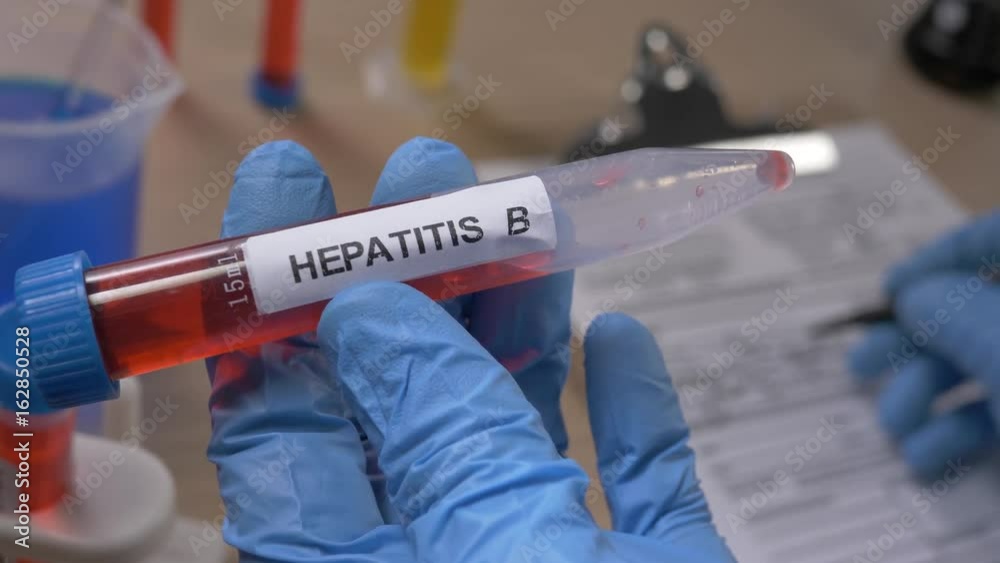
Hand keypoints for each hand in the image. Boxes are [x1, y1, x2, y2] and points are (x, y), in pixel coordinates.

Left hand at [205, 138, 732, 560]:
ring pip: (514, 427)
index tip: (289, 191)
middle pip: (404, 401)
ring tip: (532, 228)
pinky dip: (634, 411)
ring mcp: (547, 561)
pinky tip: (627, 342)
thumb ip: (438, 431)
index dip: (273, 300)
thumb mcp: (497, 540)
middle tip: (429, 183)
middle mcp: (439, 560)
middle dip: (416, 279)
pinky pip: (634, 479)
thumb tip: (370, 316)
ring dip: (522, 322)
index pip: (278, 422)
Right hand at [848, 210, 999, 478]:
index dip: (942, 256)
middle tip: (861, 365)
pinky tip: (929, 455)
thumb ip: (955, 312)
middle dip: (915, 340)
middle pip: (981, 306)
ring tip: (894, 423)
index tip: (889, 292)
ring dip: (925, 393)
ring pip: (984, 363)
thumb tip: (916, 296)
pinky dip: (959, 431)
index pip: (997, 235)